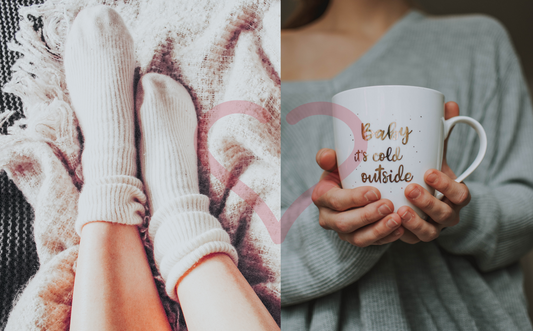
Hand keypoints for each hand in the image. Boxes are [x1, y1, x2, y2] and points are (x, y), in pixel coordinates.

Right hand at [311, 148, 403, 246]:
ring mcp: (343, 232)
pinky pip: (372, 243)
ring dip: (378, 230)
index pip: (335, 201)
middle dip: (367, 216)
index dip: (354, 199)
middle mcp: (328, 218)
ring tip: (397, 220)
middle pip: (344, 223)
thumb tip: (325, 156)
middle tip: (388, 206)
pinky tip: (400, 229)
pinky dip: (386, 238)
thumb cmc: (344, 171)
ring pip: (358, 238)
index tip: (376, 192)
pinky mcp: (357, 239)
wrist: (351, 186)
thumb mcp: (336, 162)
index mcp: (321, 197)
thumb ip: (329, 157)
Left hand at [398, 102, 471, 243]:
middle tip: (410, 188)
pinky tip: (388, 223)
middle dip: (429, 203)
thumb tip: (449, 104)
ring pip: (428, 233)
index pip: (460, 194)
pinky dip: (400, 234)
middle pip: (445, 215)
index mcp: (454, 194)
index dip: (448, 185)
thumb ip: (439, 133)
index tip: (429, 171)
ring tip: (398, 209)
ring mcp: (431, 228)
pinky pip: (409, 240)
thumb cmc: (426, 171)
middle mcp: (446, 214)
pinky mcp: (413, 237)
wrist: (417, 198)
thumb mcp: (434, 153)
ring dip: (414, 223)